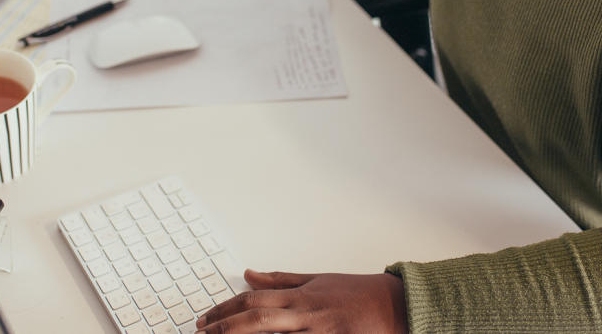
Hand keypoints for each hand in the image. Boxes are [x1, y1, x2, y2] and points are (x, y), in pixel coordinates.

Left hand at [196, 269, 406, 333]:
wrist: (397, 306)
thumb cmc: (358, 294)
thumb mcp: (317, 279)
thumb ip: (281, 281)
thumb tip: (249, 274)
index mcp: (301, 295)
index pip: (253, 301)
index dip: (225, 310)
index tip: (205, 320)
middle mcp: (306, 314)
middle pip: (256, 320)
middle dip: (224, 329)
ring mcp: (318, 333)